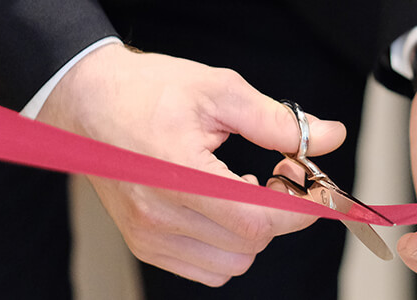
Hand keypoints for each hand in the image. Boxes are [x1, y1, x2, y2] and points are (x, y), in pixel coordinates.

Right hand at [37, 44, 347, 285]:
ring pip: (234, 263)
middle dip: (281, 211)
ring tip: (246, 187)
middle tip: (281, 172)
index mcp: (177, 173)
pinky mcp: (145, 245)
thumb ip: (279, 122)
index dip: (299, 208)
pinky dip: (229, 246)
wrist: (86, 101)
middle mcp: (158, 214)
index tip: (316, 188)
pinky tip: (222, 206)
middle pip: (251, 243)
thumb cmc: (146, 91)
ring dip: (255, 230)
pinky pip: (208, 270)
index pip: (257, 220)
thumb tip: (330, 137)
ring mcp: (148, 235)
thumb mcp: (219, 92)